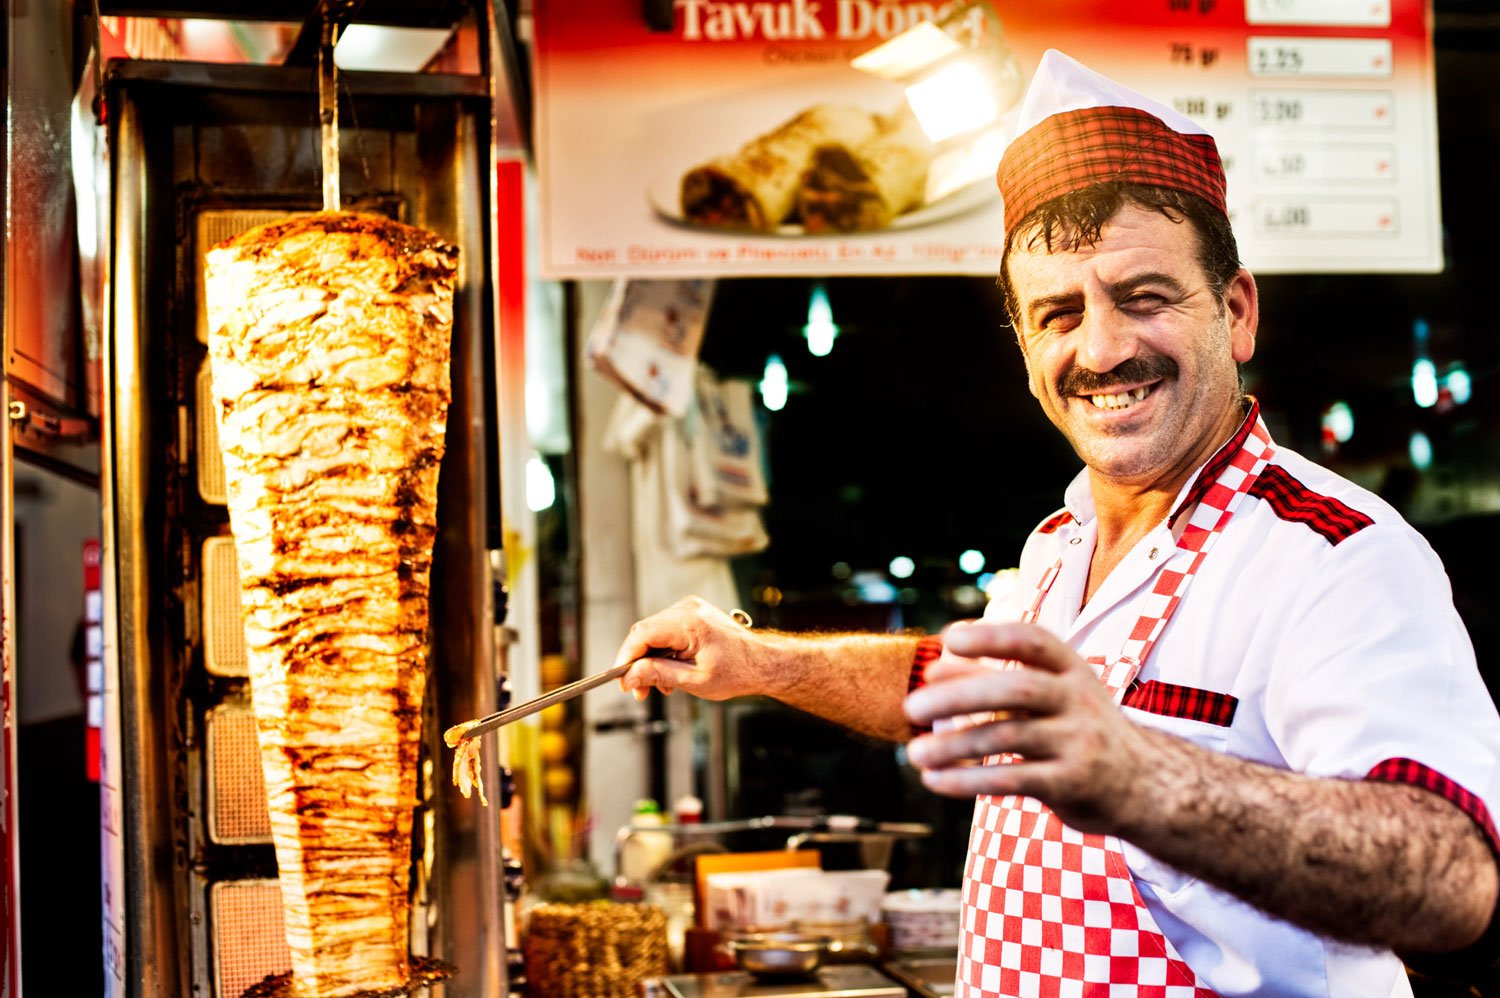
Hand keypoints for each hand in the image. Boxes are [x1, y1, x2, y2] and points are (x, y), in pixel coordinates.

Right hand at [615, 597, 766, 701]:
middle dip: (638, 663)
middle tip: (640, 691)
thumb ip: (659, 674)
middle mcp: (688, 609)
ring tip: (663, 686)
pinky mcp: (691, 614)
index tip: (622, 680)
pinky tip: (671, 673)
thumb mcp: (695, 681)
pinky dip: (663, 652)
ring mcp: (690, 609)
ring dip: (651, 660)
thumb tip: (630, 675)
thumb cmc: (738, 672)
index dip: (627, 658)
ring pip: (653, 633)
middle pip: (645, 633)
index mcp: (690, 623)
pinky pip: (665, 631)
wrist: (763, 663)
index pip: (642, 634)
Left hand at [903, 620, 1153, 833]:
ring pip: (1010, 738)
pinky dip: (970, 781)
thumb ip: (991, 679)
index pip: (1034, 641)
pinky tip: (936, 781)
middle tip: (911, 708)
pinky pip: (1014, 780)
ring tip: (914, 754)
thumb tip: (932, 667)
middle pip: (1018, 689)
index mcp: (1070, 669)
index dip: (992, 637)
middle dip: (961, 695)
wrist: (1145, 785)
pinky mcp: (1072, 784)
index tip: (949, 639)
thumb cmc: (1077, 728)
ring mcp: (1078, 742)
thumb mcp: (1047, 695)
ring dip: (955, 746)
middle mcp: (1078, 700)